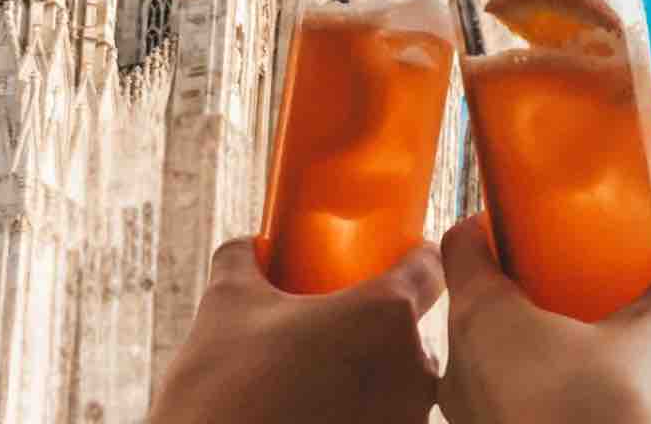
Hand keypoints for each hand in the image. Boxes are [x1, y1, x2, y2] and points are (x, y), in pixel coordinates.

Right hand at [149, 236, 444, 423]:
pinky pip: (381, 422)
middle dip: (371, 329)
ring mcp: (406, 422)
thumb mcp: (226, 302)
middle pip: (406, 332)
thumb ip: (245, 259)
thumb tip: (252, 245)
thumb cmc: (224, 386)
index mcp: (385, 315)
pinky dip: (356, 416)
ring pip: (395, 384)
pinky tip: (313, 412)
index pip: (426, 270)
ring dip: (363, 378)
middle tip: (324, 332)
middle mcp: (412, 369)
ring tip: (309, 381)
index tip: (385, 260)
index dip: (409, 259)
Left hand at [439, 213, 650, 423]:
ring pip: (485, 361)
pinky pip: (502, 405)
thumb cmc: (606, 417)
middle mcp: (458, 364)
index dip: (485, 226)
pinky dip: (532, 392)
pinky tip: (579, 399)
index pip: (459, 246)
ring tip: (580, 345)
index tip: (516, 220)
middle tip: (565, 280)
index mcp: (480, 315)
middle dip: (518, 290)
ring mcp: (469, 414)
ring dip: (525, 348)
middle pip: (474, 305)